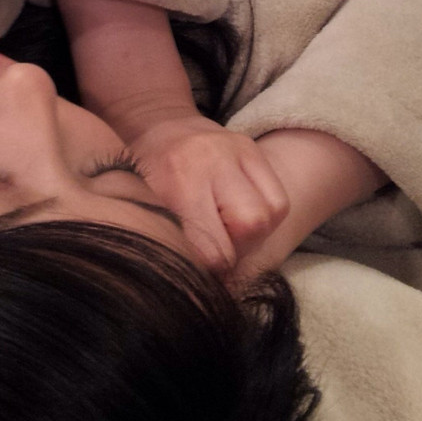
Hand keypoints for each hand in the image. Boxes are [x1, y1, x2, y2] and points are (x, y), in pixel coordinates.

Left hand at [130, 114, 289, 272]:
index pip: (212, 250)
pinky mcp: (252, 148)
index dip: (208, 272)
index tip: (195, 273)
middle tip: (213, 249)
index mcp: (175, 178)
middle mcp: (209, 159)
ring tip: (227, 231)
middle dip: (236, 251)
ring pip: (269, 214)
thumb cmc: (147, 177)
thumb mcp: (143, 209)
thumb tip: (197, 293)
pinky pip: (278, 198)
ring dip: (252, 235)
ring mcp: (235, 149)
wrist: (157, 127)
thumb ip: (170, 245)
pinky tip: (241, 214)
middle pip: (250, 226)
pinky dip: (265, 216)